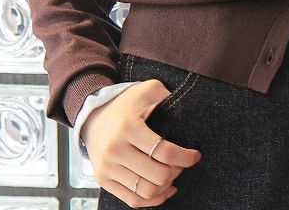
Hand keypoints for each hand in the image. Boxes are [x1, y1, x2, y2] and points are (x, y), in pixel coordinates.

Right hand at [81, 79, 201, 206]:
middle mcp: (115, 149)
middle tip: (182, 164)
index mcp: (128, 127)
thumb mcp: (146, 90)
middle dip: (177, 171)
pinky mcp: (103, 180)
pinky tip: (164, 189)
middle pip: (157, 175)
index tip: (195, 156)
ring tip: (173, 174)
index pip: (164, 151)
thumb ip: (166, 94)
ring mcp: (107, 167)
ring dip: (166, 186)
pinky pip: (132, 200)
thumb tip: (188, 106)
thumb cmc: (125, 104)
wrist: (93, 117)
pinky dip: (152, 200)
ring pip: (146, 191)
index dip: (185, 157)